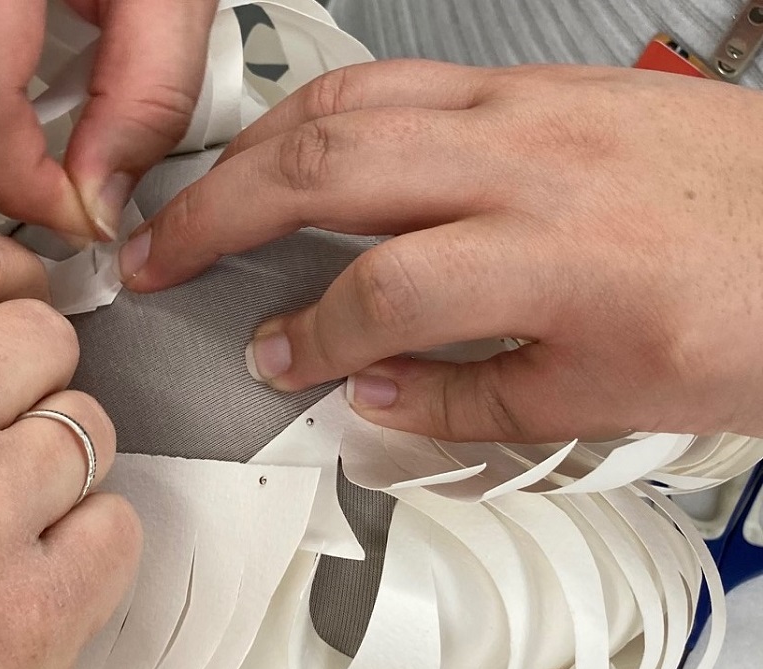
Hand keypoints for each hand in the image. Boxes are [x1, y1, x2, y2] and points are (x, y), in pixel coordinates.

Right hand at [0, 232, 140, 668]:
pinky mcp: (36, 612)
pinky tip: (30, 591)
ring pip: (92, 433)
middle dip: (37, 389)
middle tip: (3, 452)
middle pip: (49, 343)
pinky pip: (120, 530)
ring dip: (60, 479)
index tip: (26, 301)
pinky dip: (89, 555)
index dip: (11, 282)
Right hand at [121, 60, 762, 441]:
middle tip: (156, 254)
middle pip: (332, 166)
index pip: (380, 291)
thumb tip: (371, 394)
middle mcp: (533, 157)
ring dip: (255, 150)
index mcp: (555, 253)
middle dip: (219, 215)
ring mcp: (535, 102)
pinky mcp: (541, 80)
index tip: (271, 365)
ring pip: (353, 100)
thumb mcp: (604, 399)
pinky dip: (324, 113)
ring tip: (201, 197)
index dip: (305, 338)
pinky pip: (402, 77)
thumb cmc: (749, 316)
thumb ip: (469, 399)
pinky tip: (296, 147)